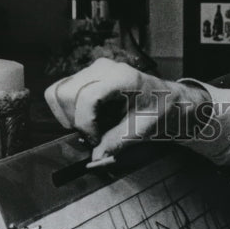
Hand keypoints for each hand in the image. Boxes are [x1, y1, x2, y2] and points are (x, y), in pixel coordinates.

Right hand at [44, 58, 208, 160]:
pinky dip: (71, 111)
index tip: (94, 141)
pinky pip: (64, 92)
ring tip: (92, 128)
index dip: (85, 125)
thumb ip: (117, 143)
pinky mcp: (87, 77)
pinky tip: (91, 120)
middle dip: (74, 120)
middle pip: (64, 92)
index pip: (86, 98)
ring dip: (70, 116)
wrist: (170, 100)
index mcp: (120, 78)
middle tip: (93, 136)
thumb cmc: (162, 110)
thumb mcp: (144, 130)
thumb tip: (95, 159)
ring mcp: (93, 70)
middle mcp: (102, 69)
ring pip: (59, 92)